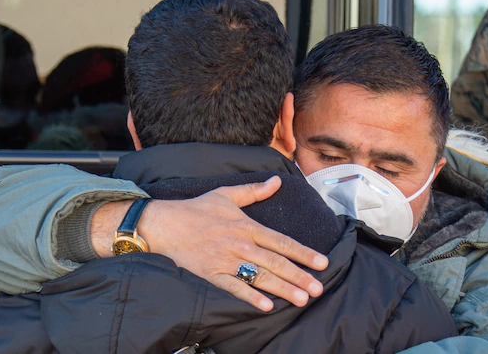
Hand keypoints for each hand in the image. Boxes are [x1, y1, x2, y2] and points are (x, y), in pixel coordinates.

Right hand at [138, 176, 327, 310]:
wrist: (165, 223)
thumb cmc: (197, 209)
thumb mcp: (227, 194)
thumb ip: (255, 191)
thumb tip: (277, 181)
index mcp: (247, 226)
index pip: (281, 242)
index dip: (303, 253)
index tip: (322, 263)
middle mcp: (240, 244)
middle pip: (275, 262)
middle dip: (299, 276)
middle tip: (318, 289)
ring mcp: (226, 260)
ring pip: (259, 277)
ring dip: (282, 289)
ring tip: (301, 299)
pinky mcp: (212, 274)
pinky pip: (234, 287)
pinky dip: (250, 296)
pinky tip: (267, 306)